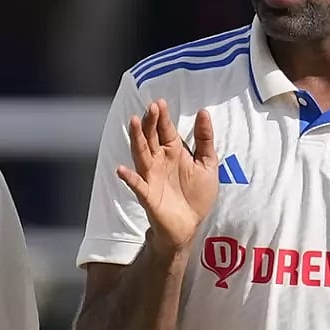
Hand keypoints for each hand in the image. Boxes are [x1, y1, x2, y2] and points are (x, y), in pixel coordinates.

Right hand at [116, 99, 217, 253]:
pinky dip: (129, 178)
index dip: (162, 117)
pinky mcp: (148, 195)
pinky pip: (137, 185)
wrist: (190, 226)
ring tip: (133, 123)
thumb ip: (204, 139)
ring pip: (141, 154)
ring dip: (136, 139)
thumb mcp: (207, 164)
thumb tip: (204, 111)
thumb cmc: (196, 195)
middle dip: (150, 122)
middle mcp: (159, 161)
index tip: (160, 102)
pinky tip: (121, 170)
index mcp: (173, 152)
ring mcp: (151, 177)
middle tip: (150, 107)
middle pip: (151, 137)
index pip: (165, 130)